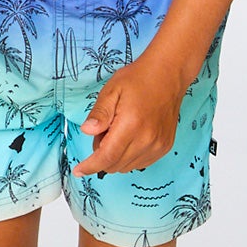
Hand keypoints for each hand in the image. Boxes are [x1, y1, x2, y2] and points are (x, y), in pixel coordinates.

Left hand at [71, 57, 187, 175]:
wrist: (168, 75)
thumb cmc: (138, 79)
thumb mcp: (112, 90)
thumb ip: (99, 113)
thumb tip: (87, 131)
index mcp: (131, 125)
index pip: (107, 157)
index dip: (90, 166)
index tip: (79, 171)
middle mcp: (147, 139)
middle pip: (115, 165)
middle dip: (101, 155)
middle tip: (104, 131)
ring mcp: (158, 145)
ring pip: (127, 167)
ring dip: (116, 157)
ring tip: (118, 131)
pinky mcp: (165, 146)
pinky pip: (141, 163)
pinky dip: (130, 157)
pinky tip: (130, 138)